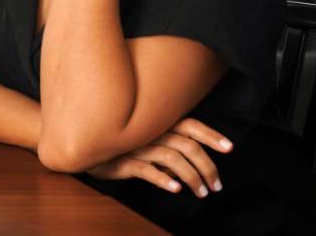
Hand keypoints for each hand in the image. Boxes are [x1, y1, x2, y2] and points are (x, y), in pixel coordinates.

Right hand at [87, 118, 231, 197]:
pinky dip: (163, 179)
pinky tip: (175, 189)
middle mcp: (150, 132)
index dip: (210, 135)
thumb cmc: (122, 143)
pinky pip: (146, 170)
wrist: (85, 146)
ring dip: (192, 177)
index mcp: (158, 123)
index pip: (190, 124)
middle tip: (215, 186)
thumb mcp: (148, 139)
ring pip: (172, 159)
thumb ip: (169, 146)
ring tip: (201, 192)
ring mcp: (137, 146)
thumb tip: (193, 165)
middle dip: (207, 167)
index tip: (229, 148)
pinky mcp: (123, 161)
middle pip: (188, 146)